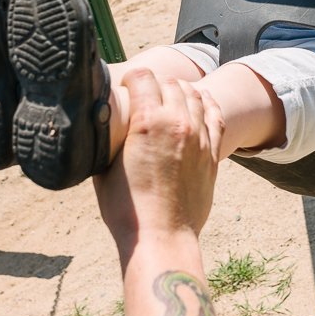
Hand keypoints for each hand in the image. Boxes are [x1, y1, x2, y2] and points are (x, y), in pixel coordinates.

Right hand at [94, 70, 223, 251]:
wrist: (161, 238)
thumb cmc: (126, 209)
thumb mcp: (103, 167)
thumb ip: (105, 139)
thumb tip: (100, 124)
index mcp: (148, 121)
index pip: (143, 77)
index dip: (131, 77)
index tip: (124, 86)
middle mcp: (178, 123)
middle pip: (170, 83)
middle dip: (154, 83)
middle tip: (144, 94)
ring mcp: (199, 137)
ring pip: (194, 95)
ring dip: (179, 90)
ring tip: (168, 95)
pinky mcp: (212, 154)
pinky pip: (215, 115)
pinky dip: (206, 103)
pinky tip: (201, 99)